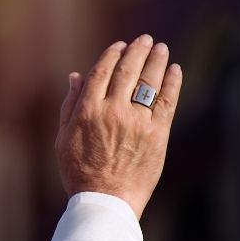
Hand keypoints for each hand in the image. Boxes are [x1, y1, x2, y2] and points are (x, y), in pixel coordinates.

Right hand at [55, 34, 182, 218]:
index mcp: (87, 111)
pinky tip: (174, 70)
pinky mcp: (157, 134)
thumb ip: (70, 105)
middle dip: (137, 51)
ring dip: (156, 60)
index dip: (112, 54)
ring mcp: (136, 122)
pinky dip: (172, 82)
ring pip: (149, 81)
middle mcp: (112, 111)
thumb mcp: (64, 137)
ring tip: (160, 49)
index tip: (120, 45)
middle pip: (127, 71)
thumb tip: (76, 76)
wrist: (106, 200)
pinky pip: (167, 101)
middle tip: (145, 40)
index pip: (102, 71)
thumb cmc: (79, 171)